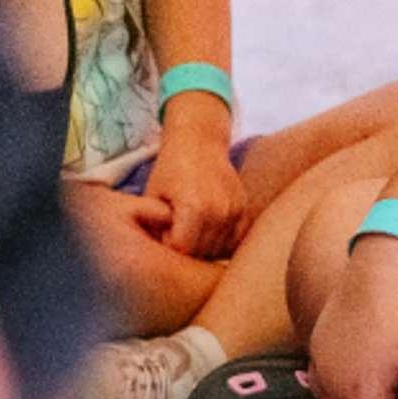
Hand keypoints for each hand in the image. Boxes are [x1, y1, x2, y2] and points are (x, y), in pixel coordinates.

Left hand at [140, 131, 248, 258]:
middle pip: (201, 252)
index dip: (169, 245)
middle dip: (186, 247)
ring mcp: (234, 211)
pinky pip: (233, 239)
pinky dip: (220, 240)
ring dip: (203, 245)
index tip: (164, 231)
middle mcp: (219, 211)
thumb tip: (157, 255)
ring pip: (218, 248)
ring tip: (191, 226)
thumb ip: (155, 228)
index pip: (182, 249)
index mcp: (195, 208)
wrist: (199, 142)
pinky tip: (207, 227)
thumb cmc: (170, 170)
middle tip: (176, 228)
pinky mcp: (243, 209)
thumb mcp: (153, 196)